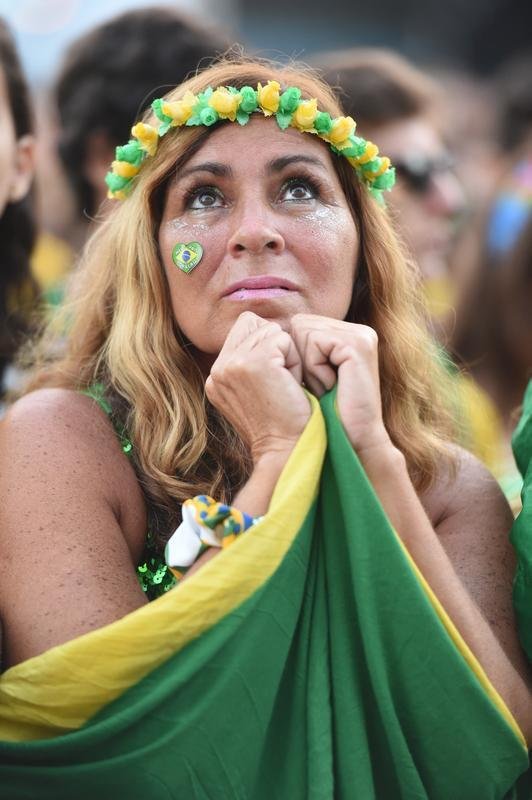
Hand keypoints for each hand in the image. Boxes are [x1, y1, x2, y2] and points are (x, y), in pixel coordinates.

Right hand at [206, 312, 310, 463]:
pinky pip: (283, 339)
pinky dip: (294, 360)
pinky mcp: (253, 363)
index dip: (267, 346)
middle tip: (280, 383)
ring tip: (285, 386)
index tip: (273, 382)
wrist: (286, 452)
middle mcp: (217, 369)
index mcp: (215, 376)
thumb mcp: (255, 393)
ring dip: (286, 354)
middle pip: (254, 323)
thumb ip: (252, 363)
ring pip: (270, 331)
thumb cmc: (283, 426)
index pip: (243, 329)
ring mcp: (232, 365)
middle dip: (275, 346)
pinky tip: (290, 385)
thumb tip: (270, 331)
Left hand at [290, 314, 391, 454]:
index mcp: (346, 335)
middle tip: (320, 387)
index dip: (294, 356)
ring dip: (306, 364)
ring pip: (303, 329)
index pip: (300, 325)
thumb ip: (296, 350)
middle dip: (300, 359)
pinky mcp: (358, 344)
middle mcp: (356, 330)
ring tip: (326, 387)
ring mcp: (360, 335)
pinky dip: (315, 367)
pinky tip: (332, 385)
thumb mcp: (307, 376)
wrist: (351, 442)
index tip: (312, 384)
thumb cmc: (323, 415)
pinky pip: (314, 341)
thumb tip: (259, 330)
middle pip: (299, 324)